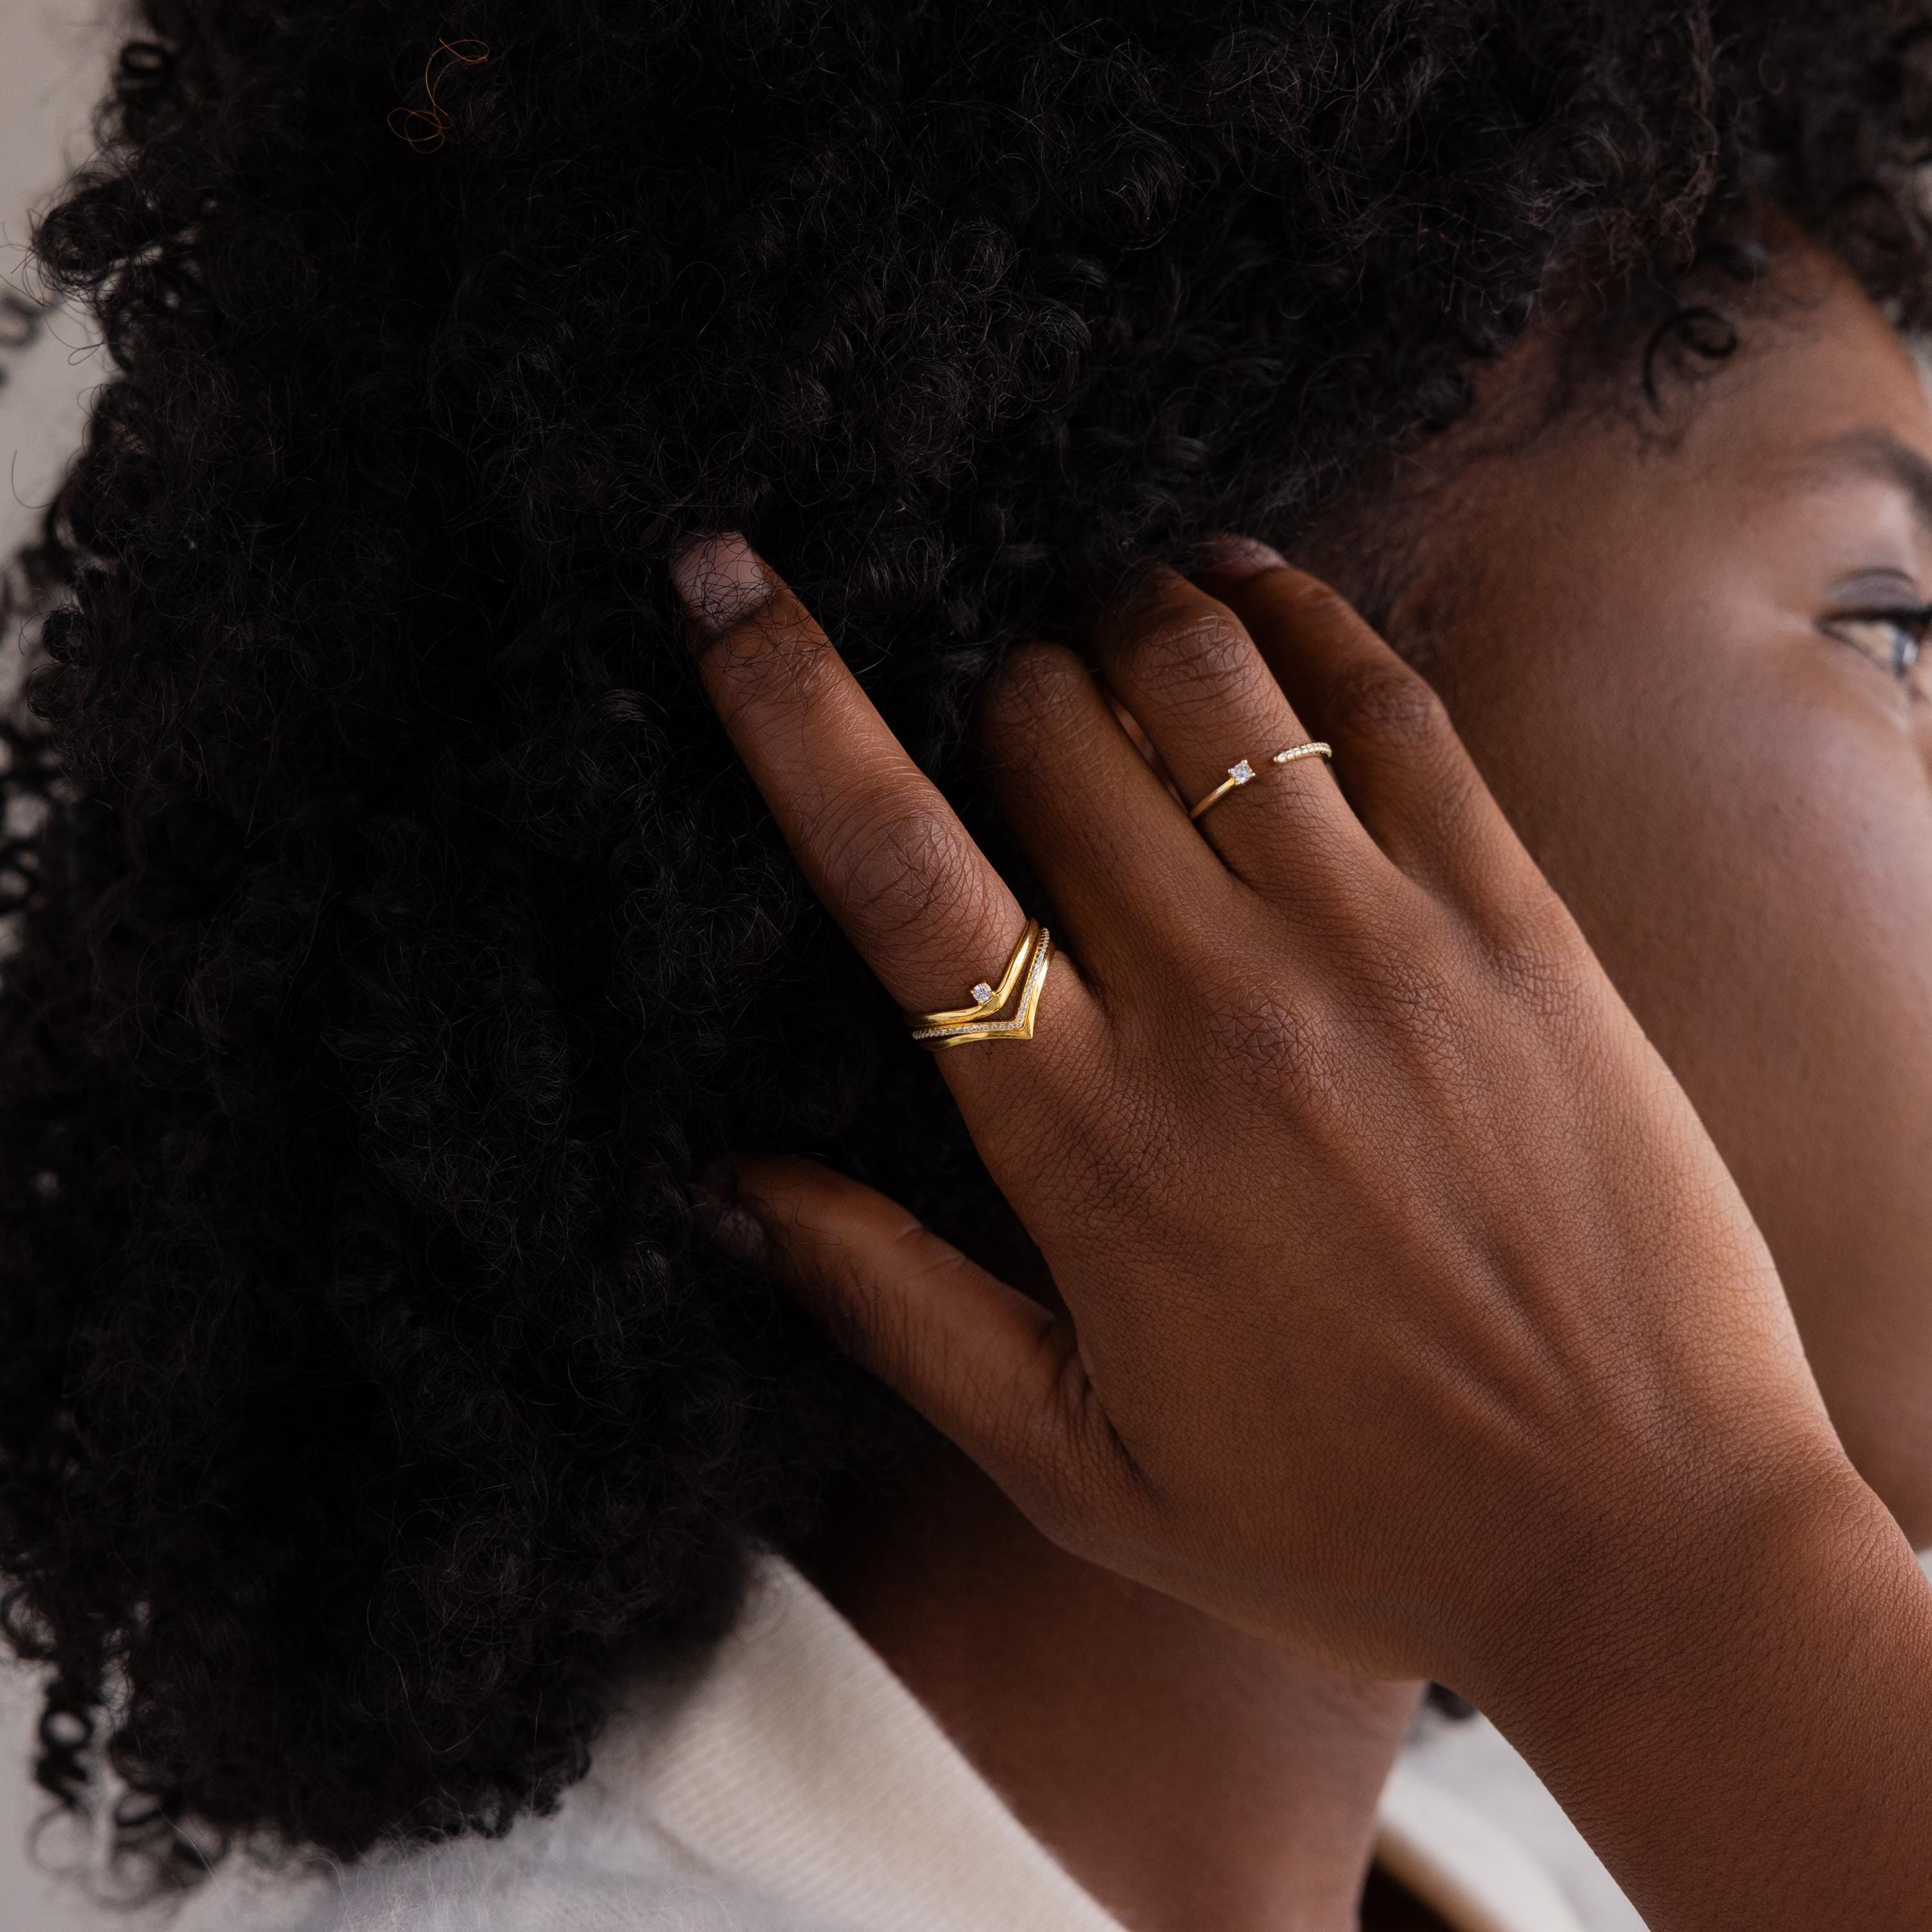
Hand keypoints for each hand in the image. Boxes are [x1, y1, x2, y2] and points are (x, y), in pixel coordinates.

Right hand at [673, 530, 1852, 1698]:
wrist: (1644, 1541)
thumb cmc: (1346, 1522)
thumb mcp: (1077, 1465)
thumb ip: (893, 1307)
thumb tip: (728, 1185)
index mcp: (1084, 1136)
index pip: (894, 865)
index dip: (786, 702)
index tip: (720, 583)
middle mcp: (1216, 1006)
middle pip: (1041, 730)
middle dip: (986, 684)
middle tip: (996, 707)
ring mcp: (1374, 945)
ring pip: (1200, 682)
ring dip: (1121, 617)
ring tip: (1104, 618)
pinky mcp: (1509, 919)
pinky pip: (1385, 705)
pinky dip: (1296, 614)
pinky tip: (1249, 592)